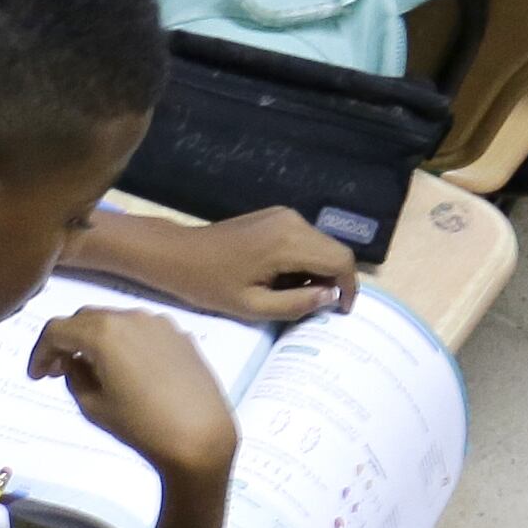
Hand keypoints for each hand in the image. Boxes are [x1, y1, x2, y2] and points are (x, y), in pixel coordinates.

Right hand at [32, 306, 239, 481]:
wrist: (201, 436)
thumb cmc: (141, 427)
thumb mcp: (92, 407)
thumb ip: (73, 376)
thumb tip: (74, 362)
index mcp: (102, 332)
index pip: (57, 330)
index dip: (40, 352)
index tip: (37, 375)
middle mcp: (131, 317)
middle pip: (85, 319)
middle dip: (68, 341)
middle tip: (58, 370)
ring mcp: (159, 323)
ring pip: (116, 321)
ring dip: (97, 340)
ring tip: (94, 370)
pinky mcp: (180, 336)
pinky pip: (142, 332)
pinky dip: (125, 344)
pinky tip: (128, 371)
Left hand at [151, 208, 357, 322]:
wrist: (179, 254)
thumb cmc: (209, 284)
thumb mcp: (252, 307)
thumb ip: (296, 304)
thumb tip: (331, 298)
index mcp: (288, 242)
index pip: (341, 261)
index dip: (348, 288)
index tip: (341, 312)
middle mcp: (293, 221)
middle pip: (336, 251)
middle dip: (334, 281)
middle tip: (314, 307)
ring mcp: (285, 215)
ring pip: (322, 245)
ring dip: (318, 271)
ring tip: (293, 294)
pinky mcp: (277, 216)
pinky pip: (306, 239)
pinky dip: (305, 260)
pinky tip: (282, 278)